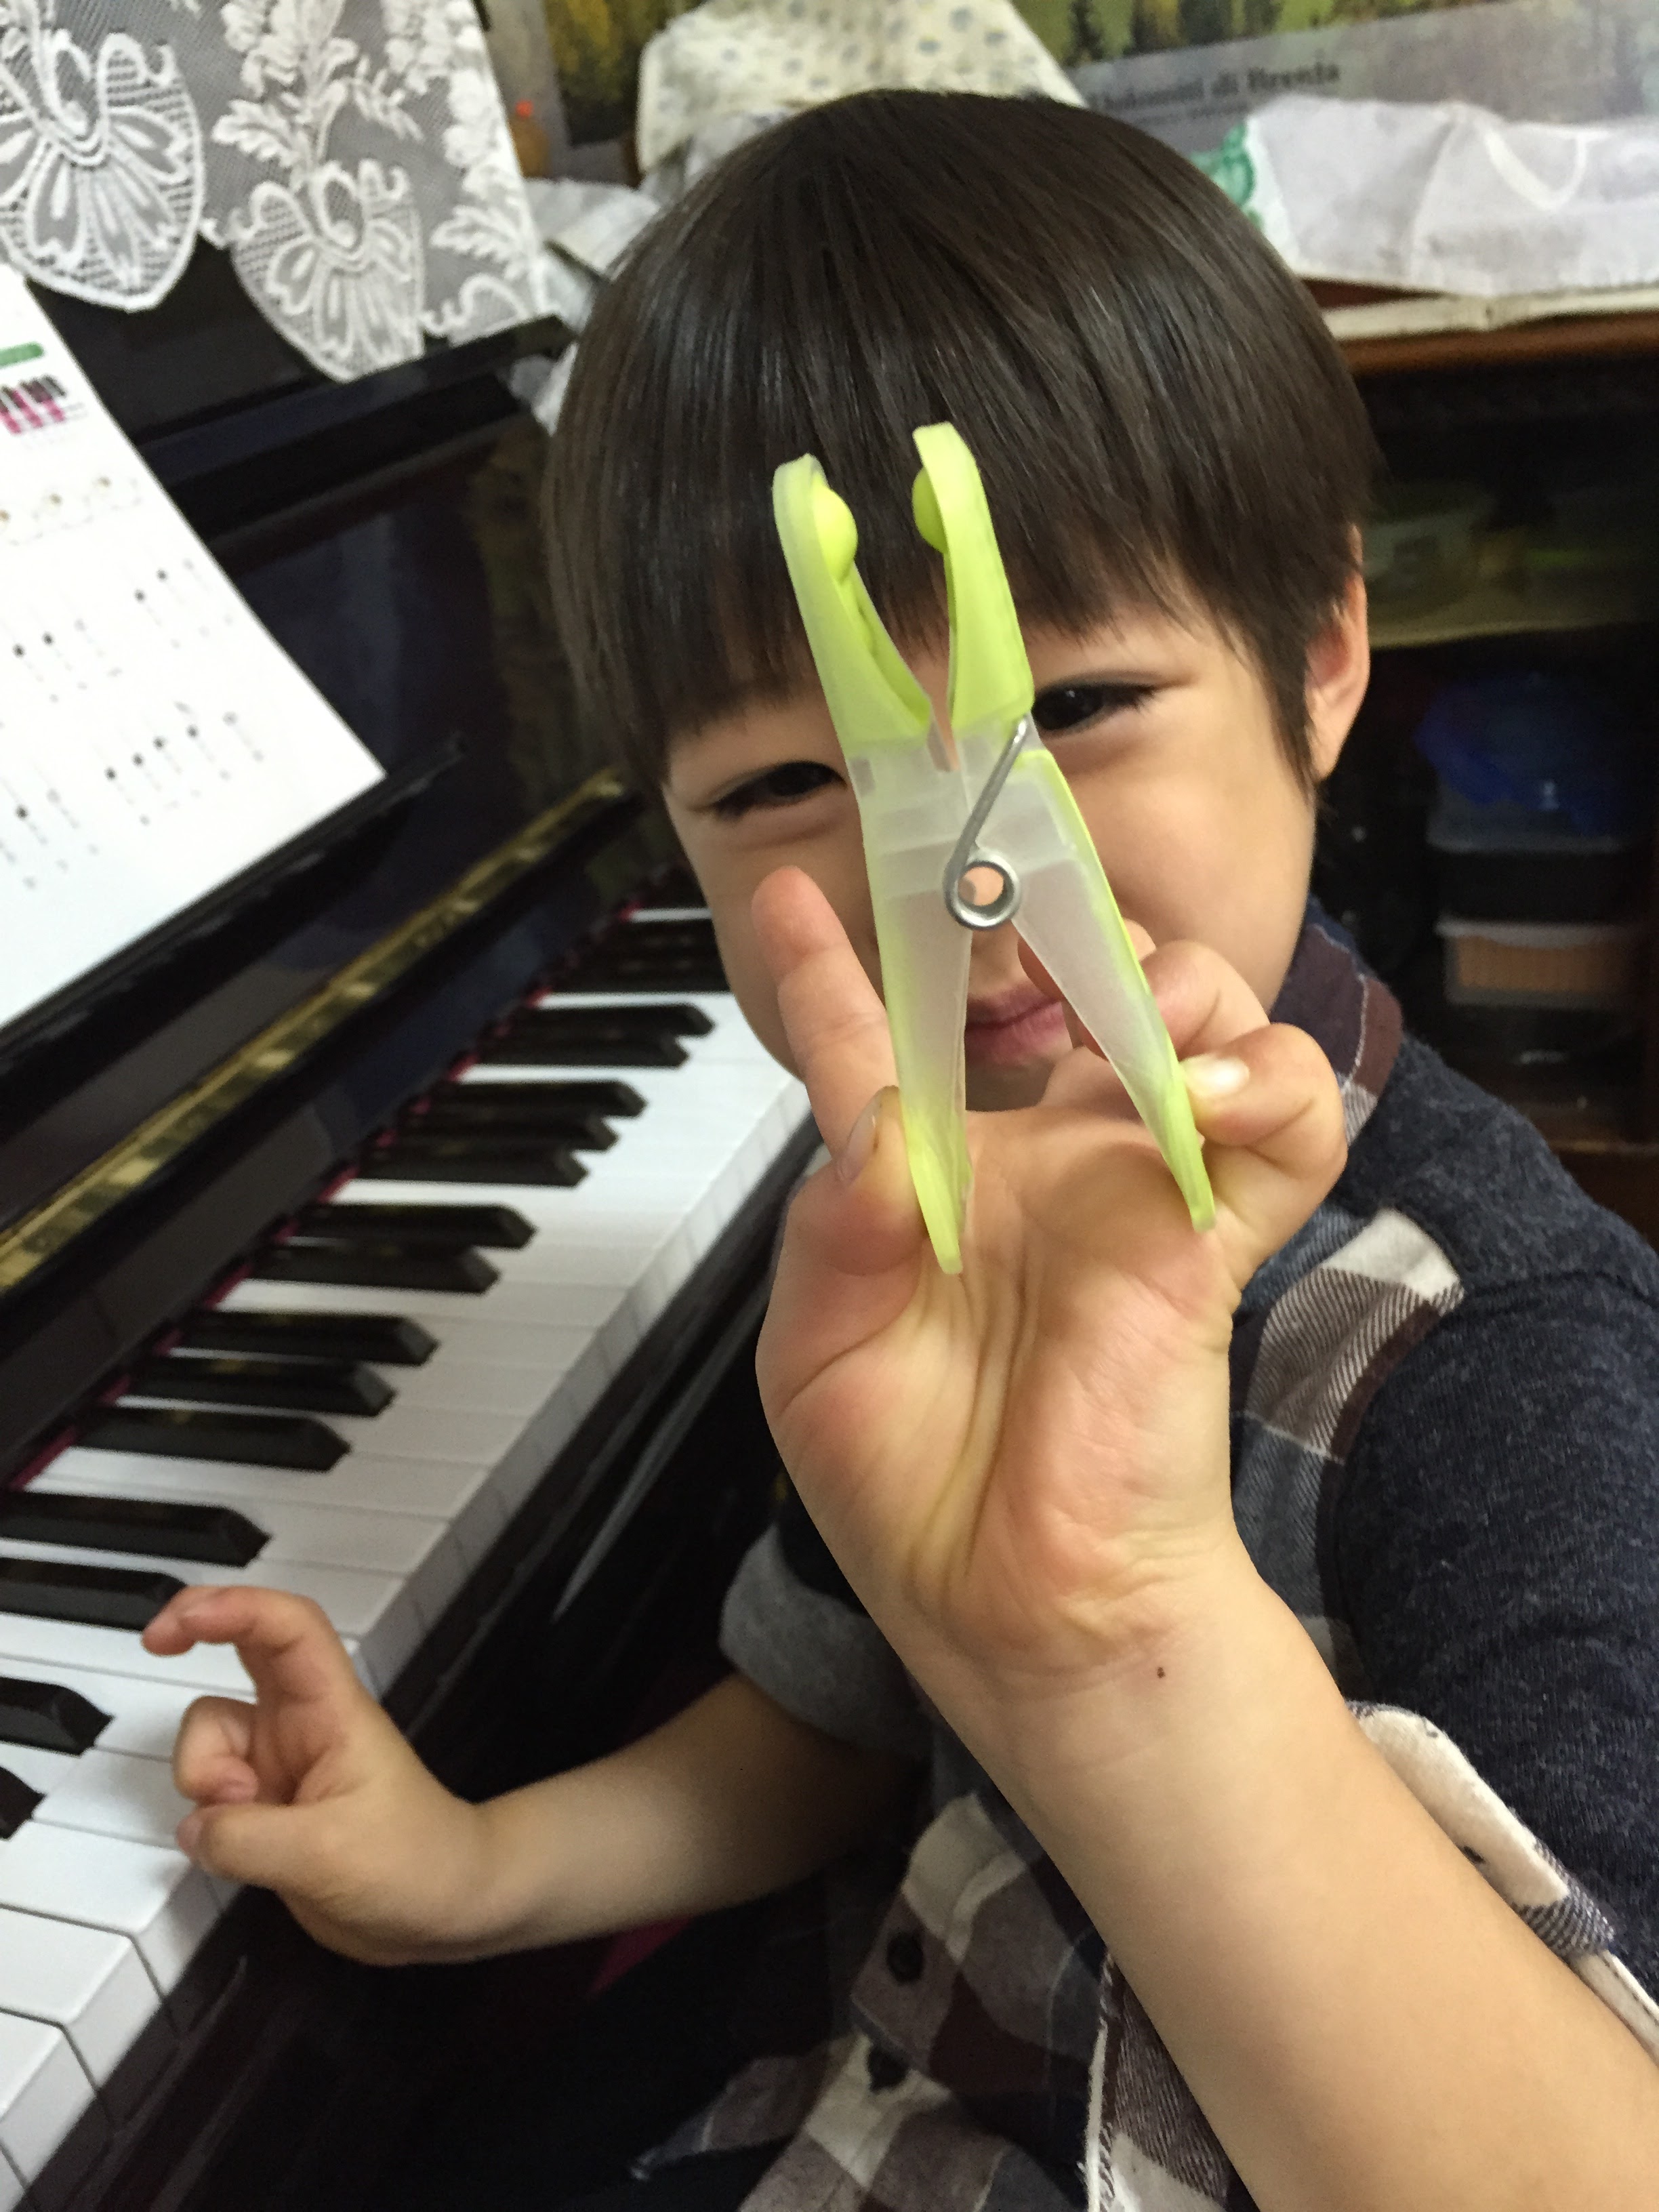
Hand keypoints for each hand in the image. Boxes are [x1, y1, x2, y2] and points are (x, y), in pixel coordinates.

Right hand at [144, 1586, 497, 1964]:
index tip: (179, 1624)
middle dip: (197, 1631)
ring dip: (202, 1774)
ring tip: (241, 1824)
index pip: (288, 1630)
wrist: (440, 1907)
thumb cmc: (412, 1861)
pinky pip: (210, 1793)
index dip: (235, 1608)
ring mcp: (280, 1762)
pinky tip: (233, 1849)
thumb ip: (247, 1838)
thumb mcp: (326, 1852)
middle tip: (156, 1642)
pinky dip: (204, 1816)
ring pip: (211, 1736)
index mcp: (331, 1709)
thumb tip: (193, 1826)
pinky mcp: (265, 1807)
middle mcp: (301, 1723)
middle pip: (244, 1649)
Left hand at [752, 869, 1345, 1775]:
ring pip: (1199, 1011)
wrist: (1024, 1612)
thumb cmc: (913, 1492)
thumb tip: (883, 1134)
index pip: (880, 1042)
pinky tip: (1201, 1097)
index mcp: (926, 1179)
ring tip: (1130, 1017)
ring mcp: (1133, 1187)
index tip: (793, 889)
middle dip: (1058, 916)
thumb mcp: (817, 1360)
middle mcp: (1035, 1160)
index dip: (831, 963)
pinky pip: (1290, 1120)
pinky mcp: (1217, 1235)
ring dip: (1175, 980)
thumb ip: (833, 1234)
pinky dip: (1268, 1081)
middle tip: (1020, 915)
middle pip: (1071, 977)